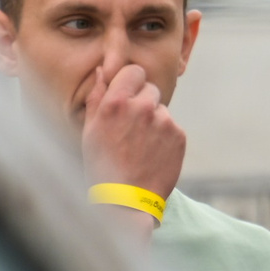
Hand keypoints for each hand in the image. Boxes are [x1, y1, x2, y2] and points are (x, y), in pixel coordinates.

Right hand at [79, 61, 184, 227]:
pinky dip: (165, 137)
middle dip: (143, 102)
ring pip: (161, 109)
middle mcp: (142, 107)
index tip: (128, 93)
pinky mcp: (179, 136)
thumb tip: (102, 70)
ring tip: (141, 145)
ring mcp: (164, 121)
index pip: (134, 71)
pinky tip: (152, 154)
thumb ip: (97, 96)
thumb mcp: (90, 130)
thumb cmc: (102, 165)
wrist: (126, 200)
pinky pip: (172, 127)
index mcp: (116, 103)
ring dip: (154, 121)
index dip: (131, 82)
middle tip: (132, 126)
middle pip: (150, 89)